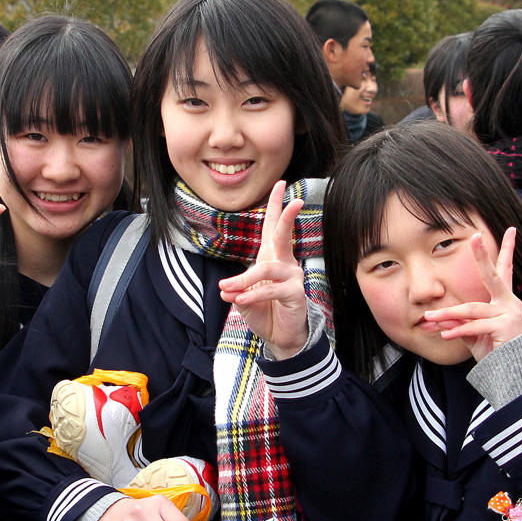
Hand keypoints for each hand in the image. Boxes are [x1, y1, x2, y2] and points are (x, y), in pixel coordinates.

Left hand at [217, 181, 309, 358]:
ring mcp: (292, 277)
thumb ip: (235, 289)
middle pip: (283, 235)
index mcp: (271, 257)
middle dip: (285, 216)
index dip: (275, 206)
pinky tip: (239, 301)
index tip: (280, 184)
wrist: (279, 336)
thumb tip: (226, 289)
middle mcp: (284, 262)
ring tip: (230, 290)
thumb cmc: (264, 311)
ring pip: (266, 269)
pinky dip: (252, 295)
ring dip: (244, 280)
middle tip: (293, 200)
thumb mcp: (243, 298)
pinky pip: (270, 290)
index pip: (273, 227)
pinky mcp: (295, 293)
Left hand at [424, 227, 521, 361]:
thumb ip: (459, 323)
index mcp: (505, 300)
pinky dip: (457, 330)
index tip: (511, 230)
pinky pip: (474, 326)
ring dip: (448, 314)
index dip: (507, 250)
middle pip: (493, 275)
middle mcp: (510, 302)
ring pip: (471, 309)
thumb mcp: (474, 334)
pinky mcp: (506, 327)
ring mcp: (509, 313)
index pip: (506, 270)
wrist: (514, 375)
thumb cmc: (495, 352)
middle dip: (483, 255)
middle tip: (475, 236)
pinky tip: (445, 334)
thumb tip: (436, 317)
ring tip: (429, 317)